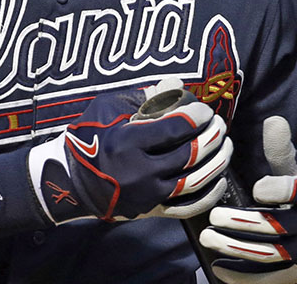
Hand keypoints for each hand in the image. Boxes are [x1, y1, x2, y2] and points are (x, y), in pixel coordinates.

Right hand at [29, 77, 231, 222]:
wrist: (71, 181)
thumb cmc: (90, 138)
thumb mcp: (108, 109)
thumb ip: (143, 97)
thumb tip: (176, 84)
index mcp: (128, 142)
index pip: (174, 128)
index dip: (196, 116)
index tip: (204, 109)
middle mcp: (140, 171)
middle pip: (190, 153)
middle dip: (211, 136)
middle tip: (219, 124)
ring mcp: (148, 195)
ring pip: (195, 180)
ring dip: (217, 161)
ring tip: (226, 146)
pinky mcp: (151, 211)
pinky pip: (188, 207)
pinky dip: (209, 194)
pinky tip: (219, 178)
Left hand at [199, 117, 296, 282]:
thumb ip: (283, 151)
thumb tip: (273, 120)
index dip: (278, 190)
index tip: (257, 189)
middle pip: (274, 226)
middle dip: (241, 223)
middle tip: (213, 218)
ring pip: (268, 254)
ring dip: (234, 248)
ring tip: (208, 238)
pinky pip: (270, 279)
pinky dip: (244, 276)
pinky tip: (219, 269)